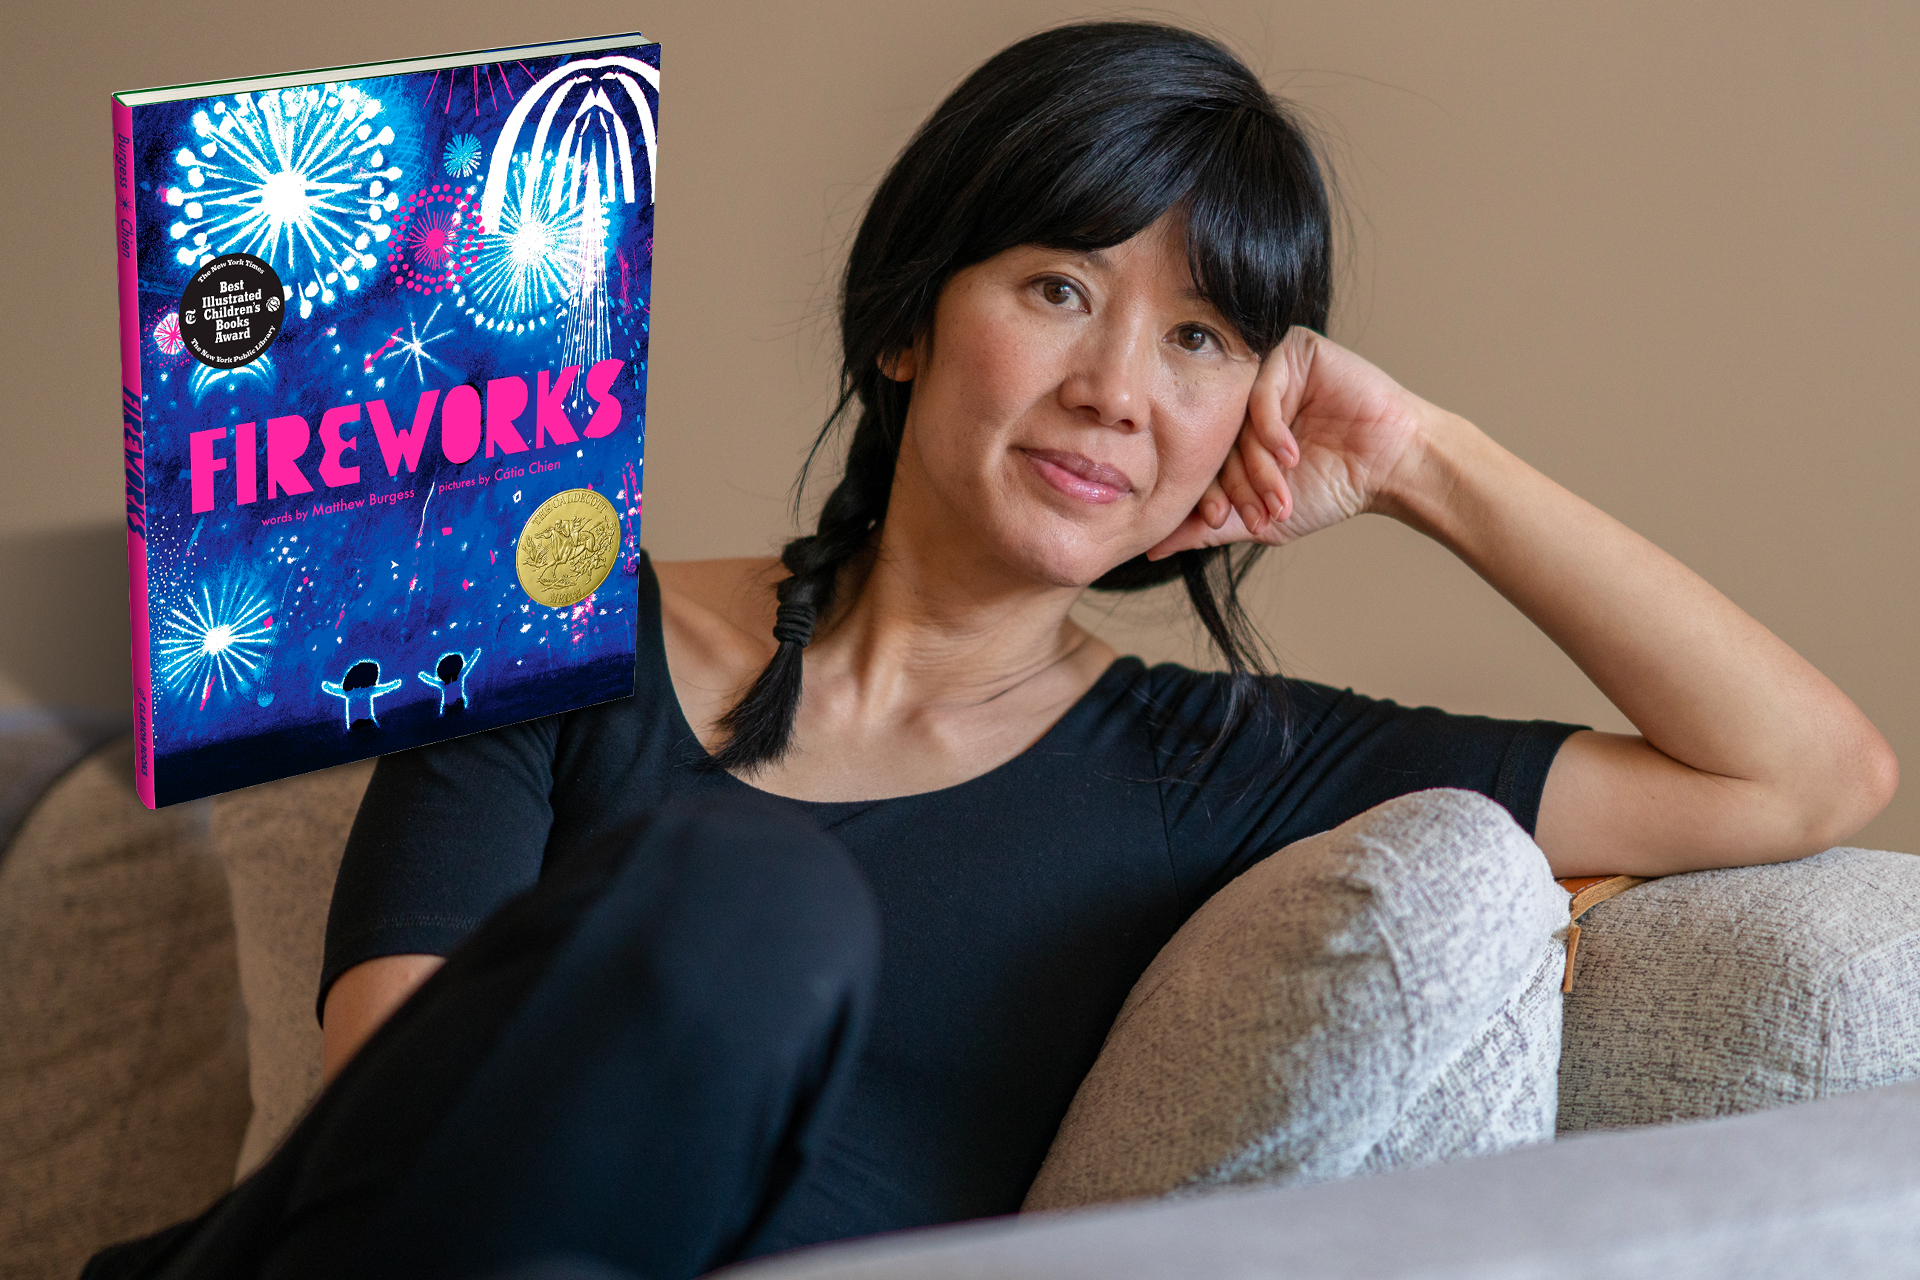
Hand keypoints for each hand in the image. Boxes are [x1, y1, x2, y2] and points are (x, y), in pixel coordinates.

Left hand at [1147, 328, 1441, 558]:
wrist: (1389, 467)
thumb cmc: (1331, 489)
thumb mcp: (1259, 519)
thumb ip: (1204, 530)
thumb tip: (1150, 549)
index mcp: (1231, 430)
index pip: (1199, 457)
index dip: (1206, 493)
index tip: (1219, 521)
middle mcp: (1242, 397)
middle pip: (1214, 437)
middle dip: (1235, 484)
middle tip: (1256, 512)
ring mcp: (1267, 371)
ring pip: (1235, 417)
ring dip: (1256, 464)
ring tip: (1280, 492)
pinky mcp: (1293, 350)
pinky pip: (1261, 389)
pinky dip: (1271, 430)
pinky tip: (1292, 455)